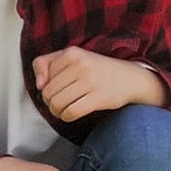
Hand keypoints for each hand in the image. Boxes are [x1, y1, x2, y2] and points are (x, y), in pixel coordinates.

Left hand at [33, 45, 164, 121]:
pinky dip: (66, 117)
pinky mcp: (99, 97)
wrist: (132, 78)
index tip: (59, 86)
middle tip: (61, 100)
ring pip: (56, 103)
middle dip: (50, 101)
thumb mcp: (71, 58)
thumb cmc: (96, 70)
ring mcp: (91, 81)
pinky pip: (70, 112)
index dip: (46, 86)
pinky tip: (70, 114)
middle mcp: (81, 64)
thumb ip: (46, 64)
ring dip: (56, 111)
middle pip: (47, 93)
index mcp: (72, 52)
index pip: (42, 76)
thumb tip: (39, 85)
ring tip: (65, 108)